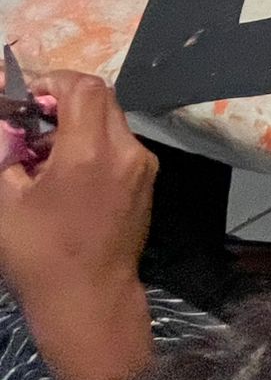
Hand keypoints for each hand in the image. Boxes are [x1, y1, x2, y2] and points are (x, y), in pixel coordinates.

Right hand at [0, 71, 155, 379]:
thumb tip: (9, 124)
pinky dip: (95, 146)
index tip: (29, 99)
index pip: (84, 87)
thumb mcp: (5, 200)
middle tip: (32, 126)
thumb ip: (6, 151)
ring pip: (112, 122)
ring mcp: (143, 167)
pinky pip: (121, 146)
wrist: (89, 298)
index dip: (54, 82)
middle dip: (65, 103)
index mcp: (91, 152)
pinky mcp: (148, 182)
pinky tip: (68, 175)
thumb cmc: (39, 253)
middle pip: (102, 100)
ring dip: (79, 126)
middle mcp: (126, 151)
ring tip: (44, 157)